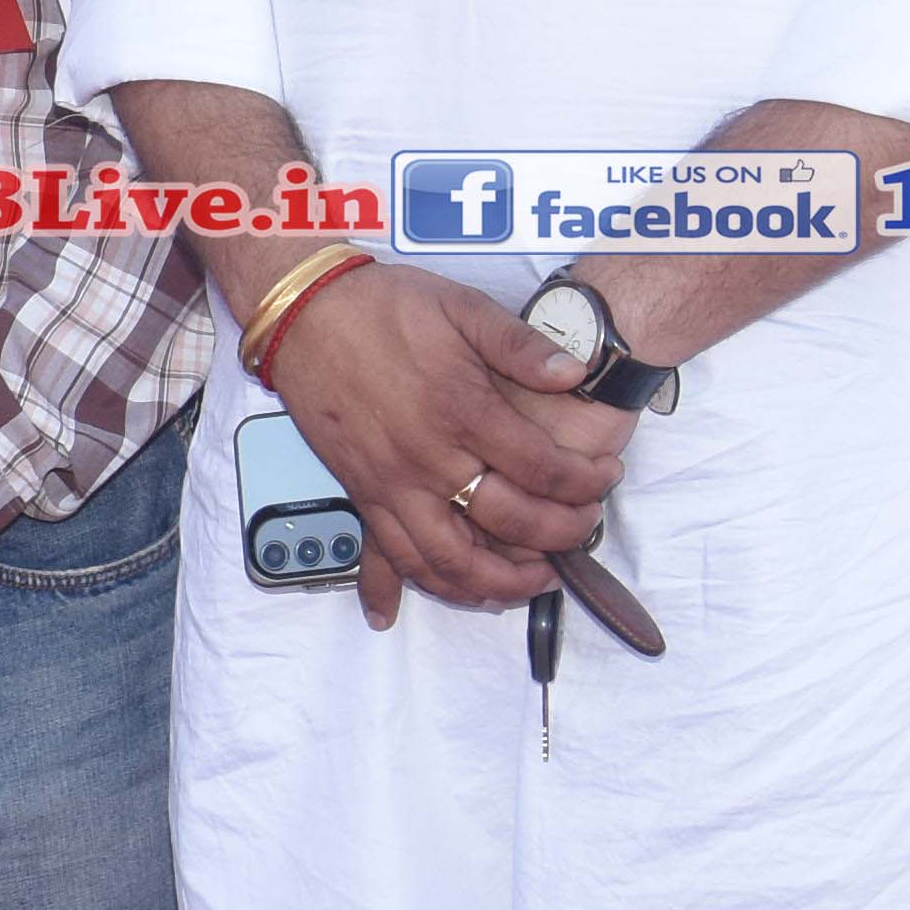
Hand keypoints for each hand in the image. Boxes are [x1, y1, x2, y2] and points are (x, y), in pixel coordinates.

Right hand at [256, 259, 621, 619]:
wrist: (304, 313)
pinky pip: (390, 556)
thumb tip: (574, 372)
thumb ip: (520, 344)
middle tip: (585, 528)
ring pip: (449, 560)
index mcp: (461, 409)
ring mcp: (390, 482)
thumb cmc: (385, 306)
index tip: (605, 478)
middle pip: (509, 522)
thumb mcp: (462, 305)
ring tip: (533, 581)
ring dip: (498, 583)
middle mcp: (427, 457)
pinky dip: (411, 587)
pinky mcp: (361, 492)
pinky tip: (425, 603)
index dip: (585, 483)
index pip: (542, 469)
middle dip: (560, 534)